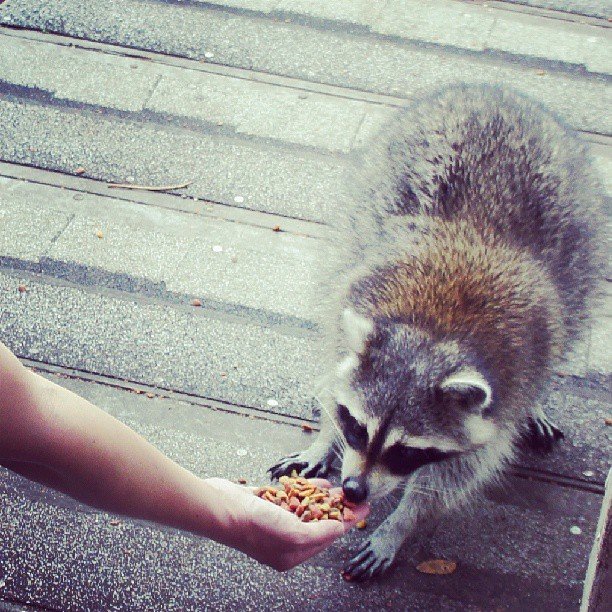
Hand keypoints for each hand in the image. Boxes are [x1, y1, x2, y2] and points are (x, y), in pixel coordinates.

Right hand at [204, 477, 368, 570]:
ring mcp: (273, 521)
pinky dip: (306, 488)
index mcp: (291, 555)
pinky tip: (319, 482)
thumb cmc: (254, 526)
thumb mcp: (294, 534)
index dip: (348, 522)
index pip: (327, 537)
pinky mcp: (265, 504)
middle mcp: (283, 540)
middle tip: (356, 496)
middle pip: (318, 522)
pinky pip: (291, 496)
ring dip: (324, 498)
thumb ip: (319, 533)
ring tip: (341, 489)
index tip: (366, 509)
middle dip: (338, 509)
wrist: (220, 508)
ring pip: (306, 508)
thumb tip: (339, 528)